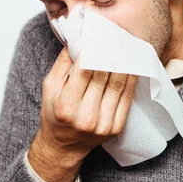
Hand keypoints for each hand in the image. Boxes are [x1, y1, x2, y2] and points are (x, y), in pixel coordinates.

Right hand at [32, 45, 138, 162]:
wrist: (64, 146)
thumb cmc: (55, 113)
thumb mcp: (50, 87)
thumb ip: (62, 63)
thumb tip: (77, 39)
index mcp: (66, 106)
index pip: (84, 71)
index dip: (94, 51)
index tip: (100, 35)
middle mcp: (86, 116)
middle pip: (103, 76)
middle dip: (110, 54)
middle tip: (117, 36)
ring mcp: (103, 124)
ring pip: (118, 84)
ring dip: (124, 63)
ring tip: (127, 46)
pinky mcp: (116, 127)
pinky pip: (127, 97)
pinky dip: (131, 79)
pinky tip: (132, 65)